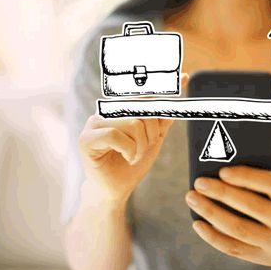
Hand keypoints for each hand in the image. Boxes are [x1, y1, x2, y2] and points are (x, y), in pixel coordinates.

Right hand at [79, 76, 187, 204]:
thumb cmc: (130, 166)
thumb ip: (161, 119)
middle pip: (141, 110)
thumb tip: (176, 94)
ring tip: (133, 156)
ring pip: (132, 123)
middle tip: (143, 149)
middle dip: (151, 133)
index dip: (162, 87)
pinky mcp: (85, 139)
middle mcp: (106, 113)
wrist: (115, 191)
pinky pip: (115, 135)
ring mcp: (94, 124)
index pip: (143, 95)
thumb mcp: (152, 140)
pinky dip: (127, 149)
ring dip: (140, 146)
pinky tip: (126, 157)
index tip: (184, 78)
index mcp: (120, 111)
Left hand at [185, 165, 270, 267]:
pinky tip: (198, 223)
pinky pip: (234, 248)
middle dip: (221, 193)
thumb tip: (222, 175)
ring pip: (238, 229)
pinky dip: (212, 236)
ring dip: (211, 213)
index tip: (223, 170)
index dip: (247, 177)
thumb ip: (266, 186)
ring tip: (193, 199)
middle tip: (199, 182)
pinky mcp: (265, 259)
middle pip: (251, 207)